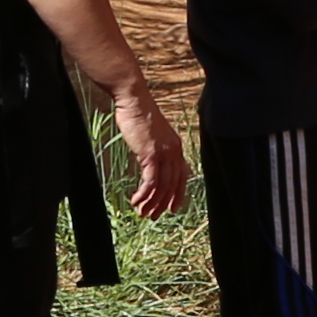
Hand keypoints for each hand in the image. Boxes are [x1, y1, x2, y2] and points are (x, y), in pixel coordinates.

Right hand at [114, 77, 189, 217]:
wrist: (133, 100)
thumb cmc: (138, 114)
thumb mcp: (151, 134)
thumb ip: (154, 148)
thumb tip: (149, 160)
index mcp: (175, 146)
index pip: (182, 175)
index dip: (178, 193)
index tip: (172, 208)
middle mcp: (173, 151)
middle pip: (173, 184)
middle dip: (163, 203)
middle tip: (152, 216)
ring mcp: (163, 153)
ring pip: (162, 186)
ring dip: (152, 202)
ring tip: (142, 212)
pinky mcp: (150, 154)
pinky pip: (150, 181)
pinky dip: (144, 194)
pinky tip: (136, 201)